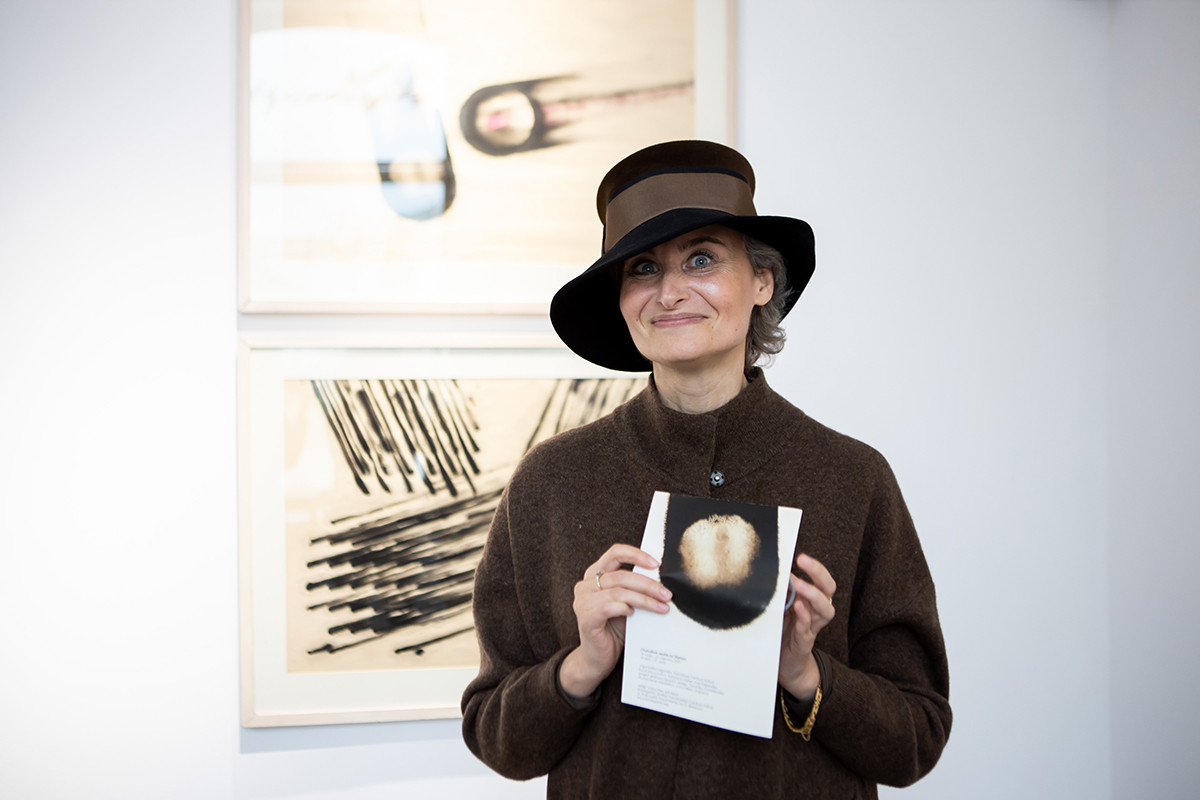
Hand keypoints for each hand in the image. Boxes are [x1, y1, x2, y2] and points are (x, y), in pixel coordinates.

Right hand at [559, 543, 671, 699]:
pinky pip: (609, 607)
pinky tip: (634, 614)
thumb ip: (634, 590)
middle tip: (666, 593)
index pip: (615, 553)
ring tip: (662, 606)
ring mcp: (583, 601)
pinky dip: (626, 608)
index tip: (656, 564)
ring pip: (619, 591)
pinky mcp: (586, 617)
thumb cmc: (613, 630)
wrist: (597, 659)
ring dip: (644, 599)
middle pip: (621, 575)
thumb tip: (661, 582)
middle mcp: (585, 585)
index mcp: (594, 575)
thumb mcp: (626, 604)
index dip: (636, 555)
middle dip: (648, 584)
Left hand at [778, 553, 835, 699]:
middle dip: (818, 573)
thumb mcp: (782, 607)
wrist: (786, 663)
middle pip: (828, 590)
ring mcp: (812, 627)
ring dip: (812, 595)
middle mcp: (817, 611)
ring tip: (799, 585)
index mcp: (813, 600)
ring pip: (825, 609)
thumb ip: (782, 592)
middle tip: (803, 560)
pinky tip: (798, 608)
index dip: (816, 568)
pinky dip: (804, 618)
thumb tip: (774, 570)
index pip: (822, 580)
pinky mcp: (804, 642)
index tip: (800, 556)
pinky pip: (808, 629)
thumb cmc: (784, 630)